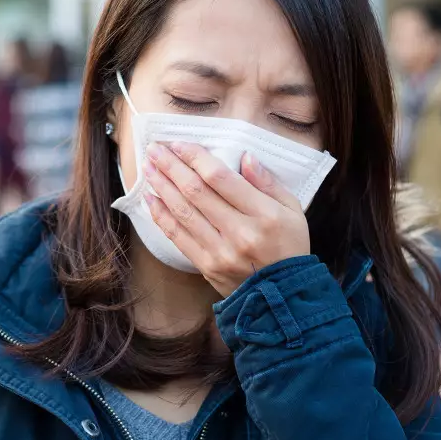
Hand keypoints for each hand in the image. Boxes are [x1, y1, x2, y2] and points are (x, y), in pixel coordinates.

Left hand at [143, 141, 310, 296]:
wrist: (284, 296)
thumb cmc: (289, 246)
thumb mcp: (293, 211)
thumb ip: (268, 182)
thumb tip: (245, 157)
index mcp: (263, 214)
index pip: (221, 178)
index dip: (196, 158)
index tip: (179, 143)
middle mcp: (239, 232)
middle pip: (196, 192)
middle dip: (171, 166)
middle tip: (154, 149)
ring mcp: (220, 251)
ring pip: (183, 212)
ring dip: (161, 187)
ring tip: (148, 168)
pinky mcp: (206, 266)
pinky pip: (178, 237)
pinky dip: (161, 215)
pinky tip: (150, 199)